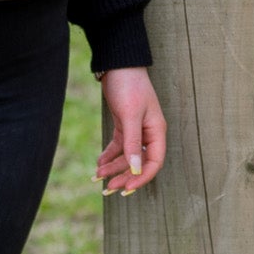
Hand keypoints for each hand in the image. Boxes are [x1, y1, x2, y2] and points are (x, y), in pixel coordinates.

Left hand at [95, 67, 166, 195]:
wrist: (118, 65)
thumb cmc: (129, 86)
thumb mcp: (130, 115)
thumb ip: (132, 142)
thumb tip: (136, 169)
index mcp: (156, 131)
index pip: (154, 162)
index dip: (141, 177)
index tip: (126, 188)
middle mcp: (148, 133)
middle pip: (139, 162)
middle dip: (124, 176)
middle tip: (108, 189)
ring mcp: (136, 129)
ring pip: (127, 156)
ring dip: (113, 167)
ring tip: (97, 176)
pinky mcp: (124, 124)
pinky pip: (118, 146)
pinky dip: (109, 155)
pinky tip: (99, 163)